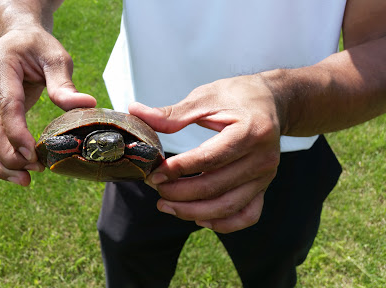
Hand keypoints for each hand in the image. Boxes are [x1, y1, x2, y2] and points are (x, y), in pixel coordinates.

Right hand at [0, 27, 95, 187]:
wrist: (15, 38)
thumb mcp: (56, 57)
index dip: (17, 133)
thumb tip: (86, 104)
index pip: (7, 105)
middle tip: (32, 172)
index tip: (32, 155)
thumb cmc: (38, 47)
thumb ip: (64, 83)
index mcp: (0, 65)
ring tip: (22, 181)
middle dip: (9, 154)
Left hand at [129, 75, 281, 232]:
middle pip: (216, 187)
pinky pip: (247, 215)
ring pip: (228, 206)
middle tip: (155, 189)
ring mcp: (266, 176)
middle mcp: (262, 158)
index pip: (208, 159)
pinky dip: (222, 223)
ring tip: (166, 205)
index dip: (178, 170)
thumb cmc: (237, 96)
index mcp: (250, 132)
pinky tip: (198, 218)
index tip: (153, 174)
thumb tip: (136, 112)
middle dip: (180, 194)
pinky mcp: (264, 186)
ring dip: (193, 212)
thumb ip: (173, 113)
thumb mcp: (205, 97)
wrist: (271, 102)